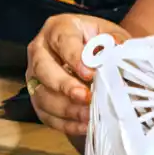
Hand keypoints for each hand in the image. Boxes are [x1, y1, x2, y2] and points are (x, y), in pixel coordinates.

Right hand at [26, 14, 129, 136]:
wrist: (93, 52)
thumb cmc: (100, 41)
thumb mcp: (110, 34)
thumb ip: (115, 41)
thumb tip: (118, 49)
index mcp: (58, 28)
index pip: (63, 42)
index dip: (75, 59)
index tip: (91, 74)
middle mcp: (40, 50)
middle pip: (43, 69)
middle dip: (64, 85)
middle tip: (85, 96)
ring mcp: (35, 76)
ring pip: (41, 95)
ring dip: (65, 108)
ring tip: (88, 115)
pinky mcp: (37, 97)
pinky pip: (45, 114)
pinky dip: (65, 123)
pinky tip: (84, 126)